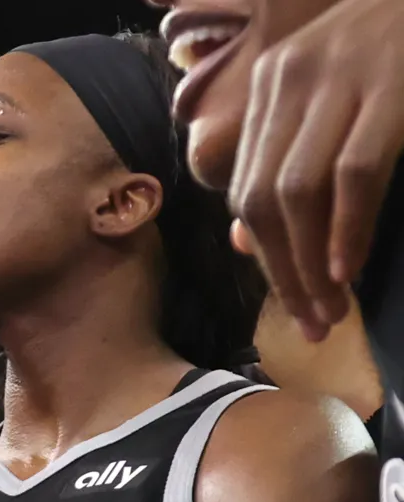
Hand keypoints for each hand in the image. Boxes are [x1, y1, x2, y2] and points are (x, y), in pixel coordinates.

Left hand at [230, 0, 403, 339]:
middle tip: (313, 323)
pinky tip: (348, 268)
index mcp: (270, 82)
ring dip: (312, 263)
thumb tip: (241, 243)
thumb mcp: (335, 98)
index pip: (247, 189)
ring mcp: (338, 75)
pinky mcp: (390, 81)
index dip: (265, 257)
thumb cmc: (402, 50)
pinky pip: (353, 172)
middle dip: (284, 273)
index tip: (294, 305)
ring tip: (331, 309)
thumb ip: (288, 162)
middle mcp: (290, 75)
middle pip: (262, 199)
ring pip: (297, 192)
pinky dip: (347, 227)